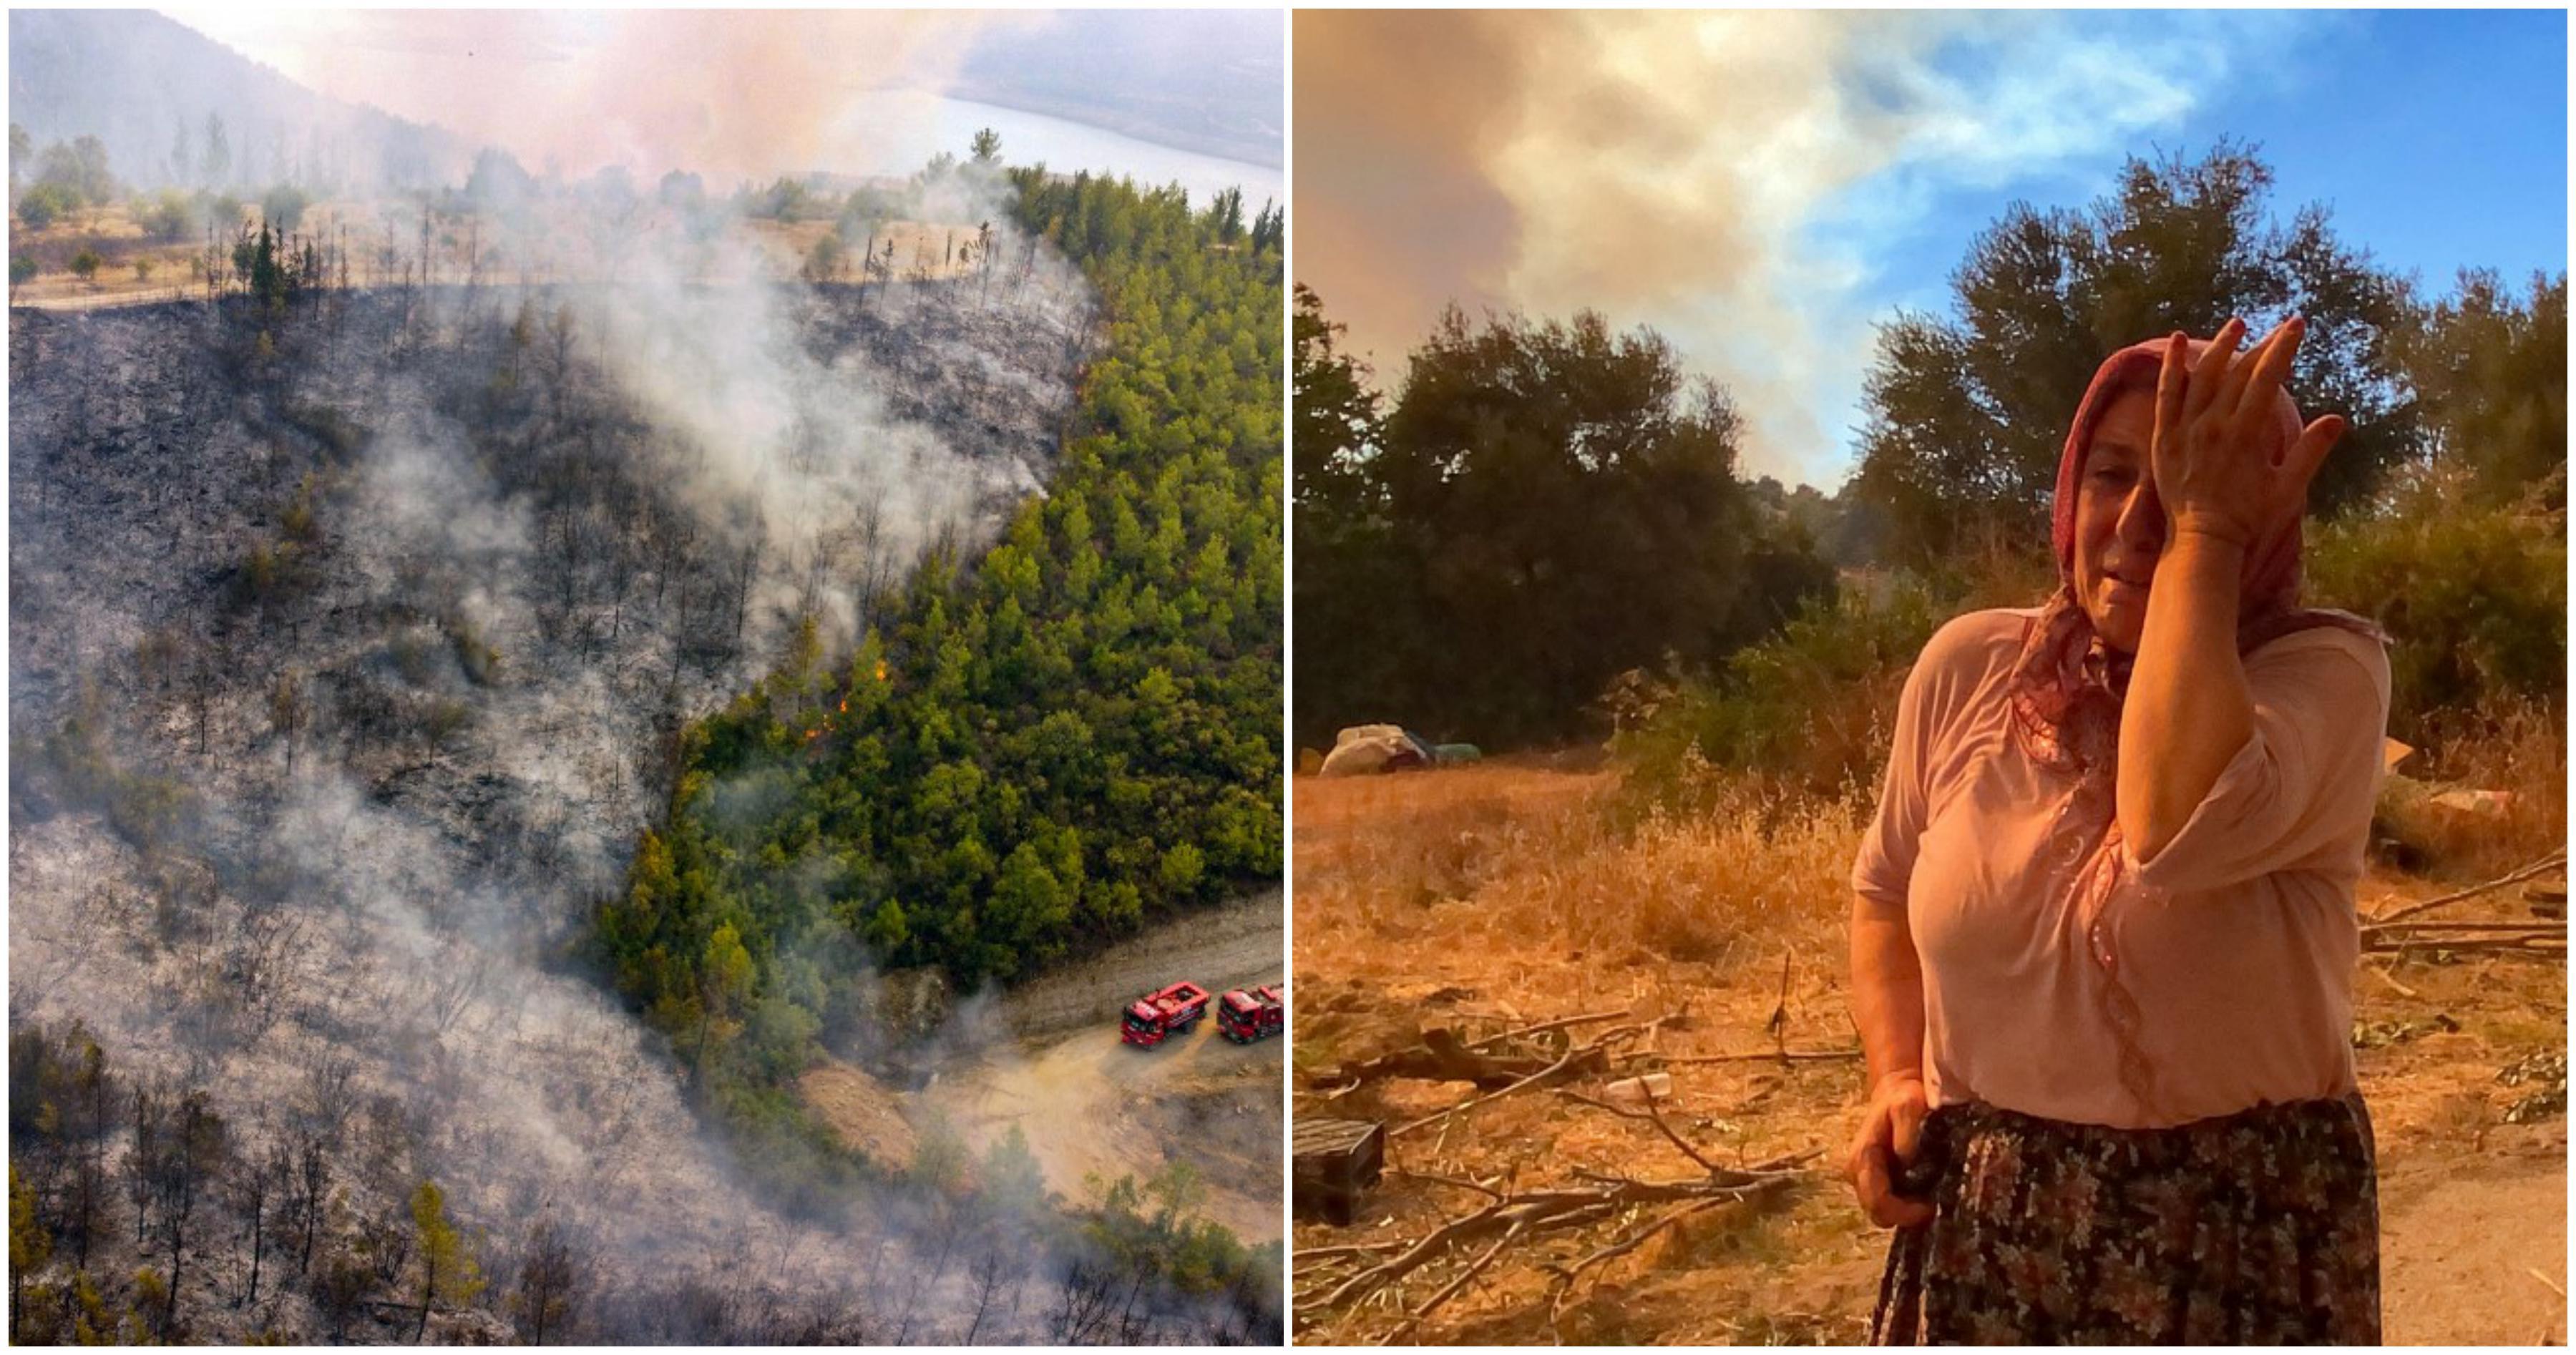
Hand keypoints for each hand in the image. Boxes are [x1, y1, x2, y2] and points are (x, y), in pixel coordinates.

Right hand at [1846, 1072, 1932, 1227]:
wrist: (1895, 1091)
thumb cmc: (1902, 1098)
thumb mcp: (1907, 1106)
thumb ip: (1906, 1131)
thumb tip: (1905, 1158)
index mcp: (1862, 1159)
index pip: (1877, 1202)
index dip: (1903, 1213)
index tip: (1929, 1207)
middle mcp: (1857, 1172)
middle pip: (1877, 1213)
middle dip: (1904, 1216)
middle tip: (1930, 1204)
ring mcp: (1864, 1177)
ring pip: (1881, 1211)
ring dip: (1904, 1211)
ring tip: (1928, 1197)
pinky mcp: (1874, 1178)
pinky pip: (1886, 1203)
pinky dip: (1904, 1204)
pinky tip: (1921, 1192)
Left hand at [2150, 316, 2346, 548]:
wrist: (2203, 540)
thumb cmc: (2249, 517)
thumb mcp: (2287, 488)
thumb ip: (2310, 452)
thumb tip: (2337, 419)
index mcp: (2244, 435)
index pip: (2266, 379)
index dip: (2282, 348)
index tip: (2296, 325)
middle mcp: (2212, 427)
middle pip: (2238, 374)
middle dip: (2262, 346)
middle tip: (2279, 327)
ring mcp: (2185, 430)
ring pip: (2202, 377)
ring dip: (2220, 348)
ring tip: (2237, 325)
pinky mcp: (2164, 437)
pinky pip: (2166, 394)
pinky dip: (2171, 367)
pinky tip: (2175, 341)